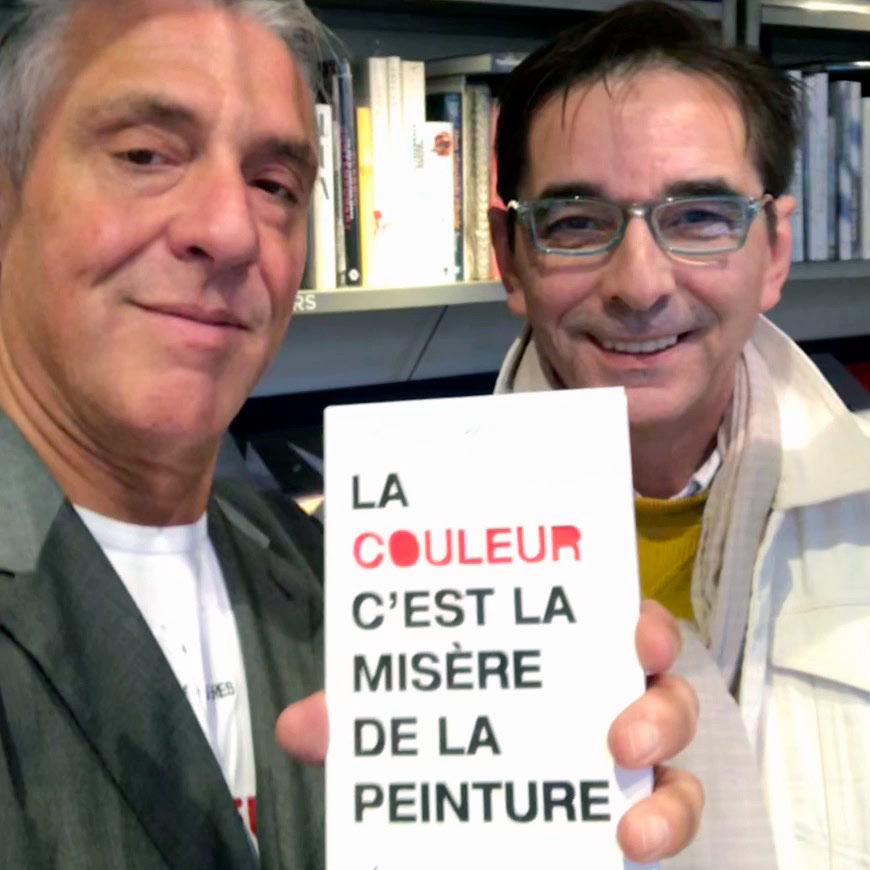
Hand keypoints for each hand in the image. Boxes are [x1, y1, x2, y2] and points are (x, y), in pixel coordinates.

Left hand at [275, 599, 702, 863]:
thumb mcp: (402, 720)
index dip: (638, 623)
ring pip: (678, 770)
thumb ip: (360, 719)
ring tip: (631, 829)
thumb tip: (299, 728)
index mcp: (561, 657)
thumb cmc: (446, 729)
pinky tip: (622, 848)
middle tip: (624, 738)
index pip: (614, 625)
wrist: (452, 819)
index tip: (633, 633)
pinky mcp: (634, 816)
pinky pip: (666, 823)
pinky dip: (655, 833)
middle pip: (665, 693)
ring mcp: (628, 766)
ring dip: (668, 798)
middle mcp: (609, 703)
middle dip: (659, 709)